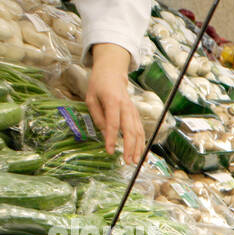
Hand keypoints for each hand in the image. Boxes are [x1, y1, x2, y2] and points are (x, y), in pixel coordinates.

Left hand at [86, 43, 144, 165]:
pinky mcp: (136, 114)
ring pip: (138, 131)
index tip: (110, 151)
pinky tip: (141, 153)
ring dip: (138, 147)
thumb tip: (105, 134)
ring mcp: (133, 110)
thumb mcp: (91, 98)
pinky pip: (140, 130)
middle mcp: (126, 106)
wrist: (112, 73)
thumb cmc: (98, 85)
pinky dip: (142, 142)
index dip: (112, 139)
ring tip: (136, 161)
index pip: (113, 124)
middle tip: (128, 161)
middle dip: (130, 147)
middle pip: (130, 130)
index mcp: (113, 101)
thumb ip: (97, 116)